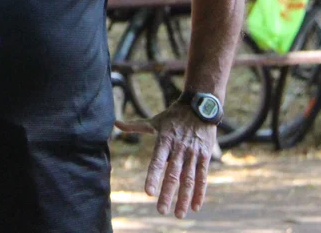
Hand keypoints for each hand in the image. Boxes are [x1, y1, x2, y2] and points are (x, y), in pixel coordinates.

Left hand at [114, 101, 216, 217]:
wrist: (200, 106)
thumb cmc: (174, 116)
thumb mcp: (155, 120)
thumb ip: (135, 126)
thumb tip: (115, 123)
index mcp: (165, 140)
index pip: (157, 161)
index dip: (153, 176)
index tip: (149, 192)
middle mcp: (179, 148)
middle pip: (173, 174)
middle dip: (168, 194)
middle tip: (161, 210)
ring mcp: (193, 153)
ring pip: (189, 179)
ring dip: (184, 198)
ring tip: (179, 214)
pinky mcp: (205, 156)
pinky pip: (203, 177)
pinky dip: (199, 193)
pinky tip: (195, 207)